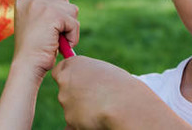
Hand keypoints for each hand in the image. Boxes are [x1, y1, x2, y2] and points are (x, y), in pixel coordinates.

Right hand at [12, 0, 79, 79]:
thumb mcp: (35, 23)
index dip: (58, 1)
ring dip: (69, 27)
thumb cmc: (33, 49)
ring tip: (56, 39)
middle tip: (54, 32)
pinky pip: (74, 22)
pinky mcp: (52, 14)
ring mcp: (41, 5)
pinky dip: (72, 36)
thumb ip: (44, 7)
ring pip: (71, 9)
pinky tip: (60, 45)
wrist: (28, 65)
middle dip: (65, 14)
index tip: (54, 19)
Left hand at [52, 56, 191, 128]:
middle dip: (79, 96)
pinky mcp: (72, 123)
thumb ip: (92, 74)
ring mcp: (67, 106)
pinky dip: (85, 125)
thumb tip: (79, 77)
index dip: (72, 76)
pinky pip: (75, 125)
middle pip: (66, 91)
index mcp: (75, 67)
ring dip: (84, 111)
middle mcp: (65, 85)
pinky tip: (101, 122)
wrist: (129, 108)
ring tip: (106, 109)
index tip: (83, 82)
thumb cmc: (126, 87)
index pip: (62, 69)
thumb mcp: (108, 72)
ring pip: (73, 110)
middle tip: (101, 97)